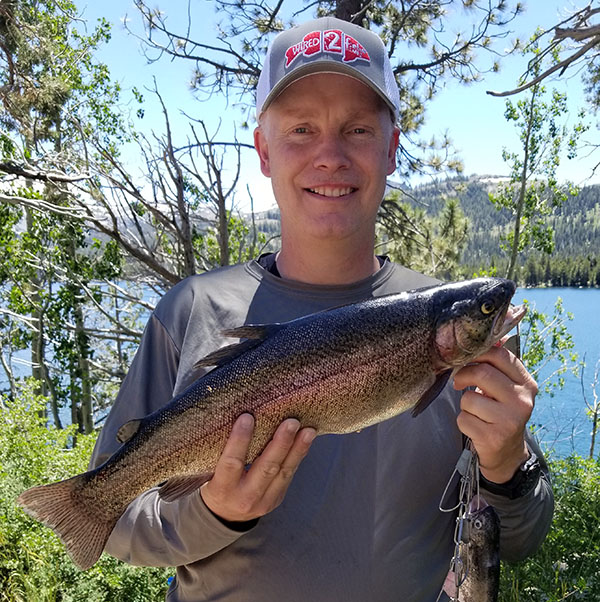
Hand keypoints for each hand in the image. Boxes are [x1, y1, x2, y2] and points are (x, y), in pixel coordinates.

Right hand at [200, 414, 316, 522]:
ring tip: (308, 430)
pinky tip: (306, 440)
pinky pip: (289, 475)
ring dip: (298, 449)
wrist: (224, 517)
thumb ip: (223, 452)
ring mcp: (264, 501)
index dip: (240, 440)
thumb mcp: (210, 472)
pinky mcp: (277, 498)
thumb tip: (240, 416)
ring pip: (283, 472)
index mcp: (222, 489)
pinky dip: (298, 455)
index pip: (232, 463)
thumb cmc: (216, 484)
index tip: (247, 417)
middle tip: (291, 422)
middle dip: (281, 443)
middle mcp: (244, 497)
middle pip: (266, 468)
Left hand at [453, 344, 536, 483]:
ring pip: (469, 398)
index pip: (500, 355)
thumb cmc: (500, 411)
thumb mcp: (505, 387)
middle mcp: (522, 401)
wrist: (506, 452)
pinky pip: (464, 418)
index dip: (476, 353)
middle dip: (463, 375)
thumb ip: (496, 364)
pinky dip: (463, 421)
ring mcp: (510, 420)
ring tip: (475, 411)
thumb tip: (489, 335)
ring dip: (464, 404)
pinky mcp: (494, 437)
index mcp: (526, 384)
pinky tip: (475, 425)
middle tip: (458, 381)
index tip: (465, 359)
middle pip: (482, 373)